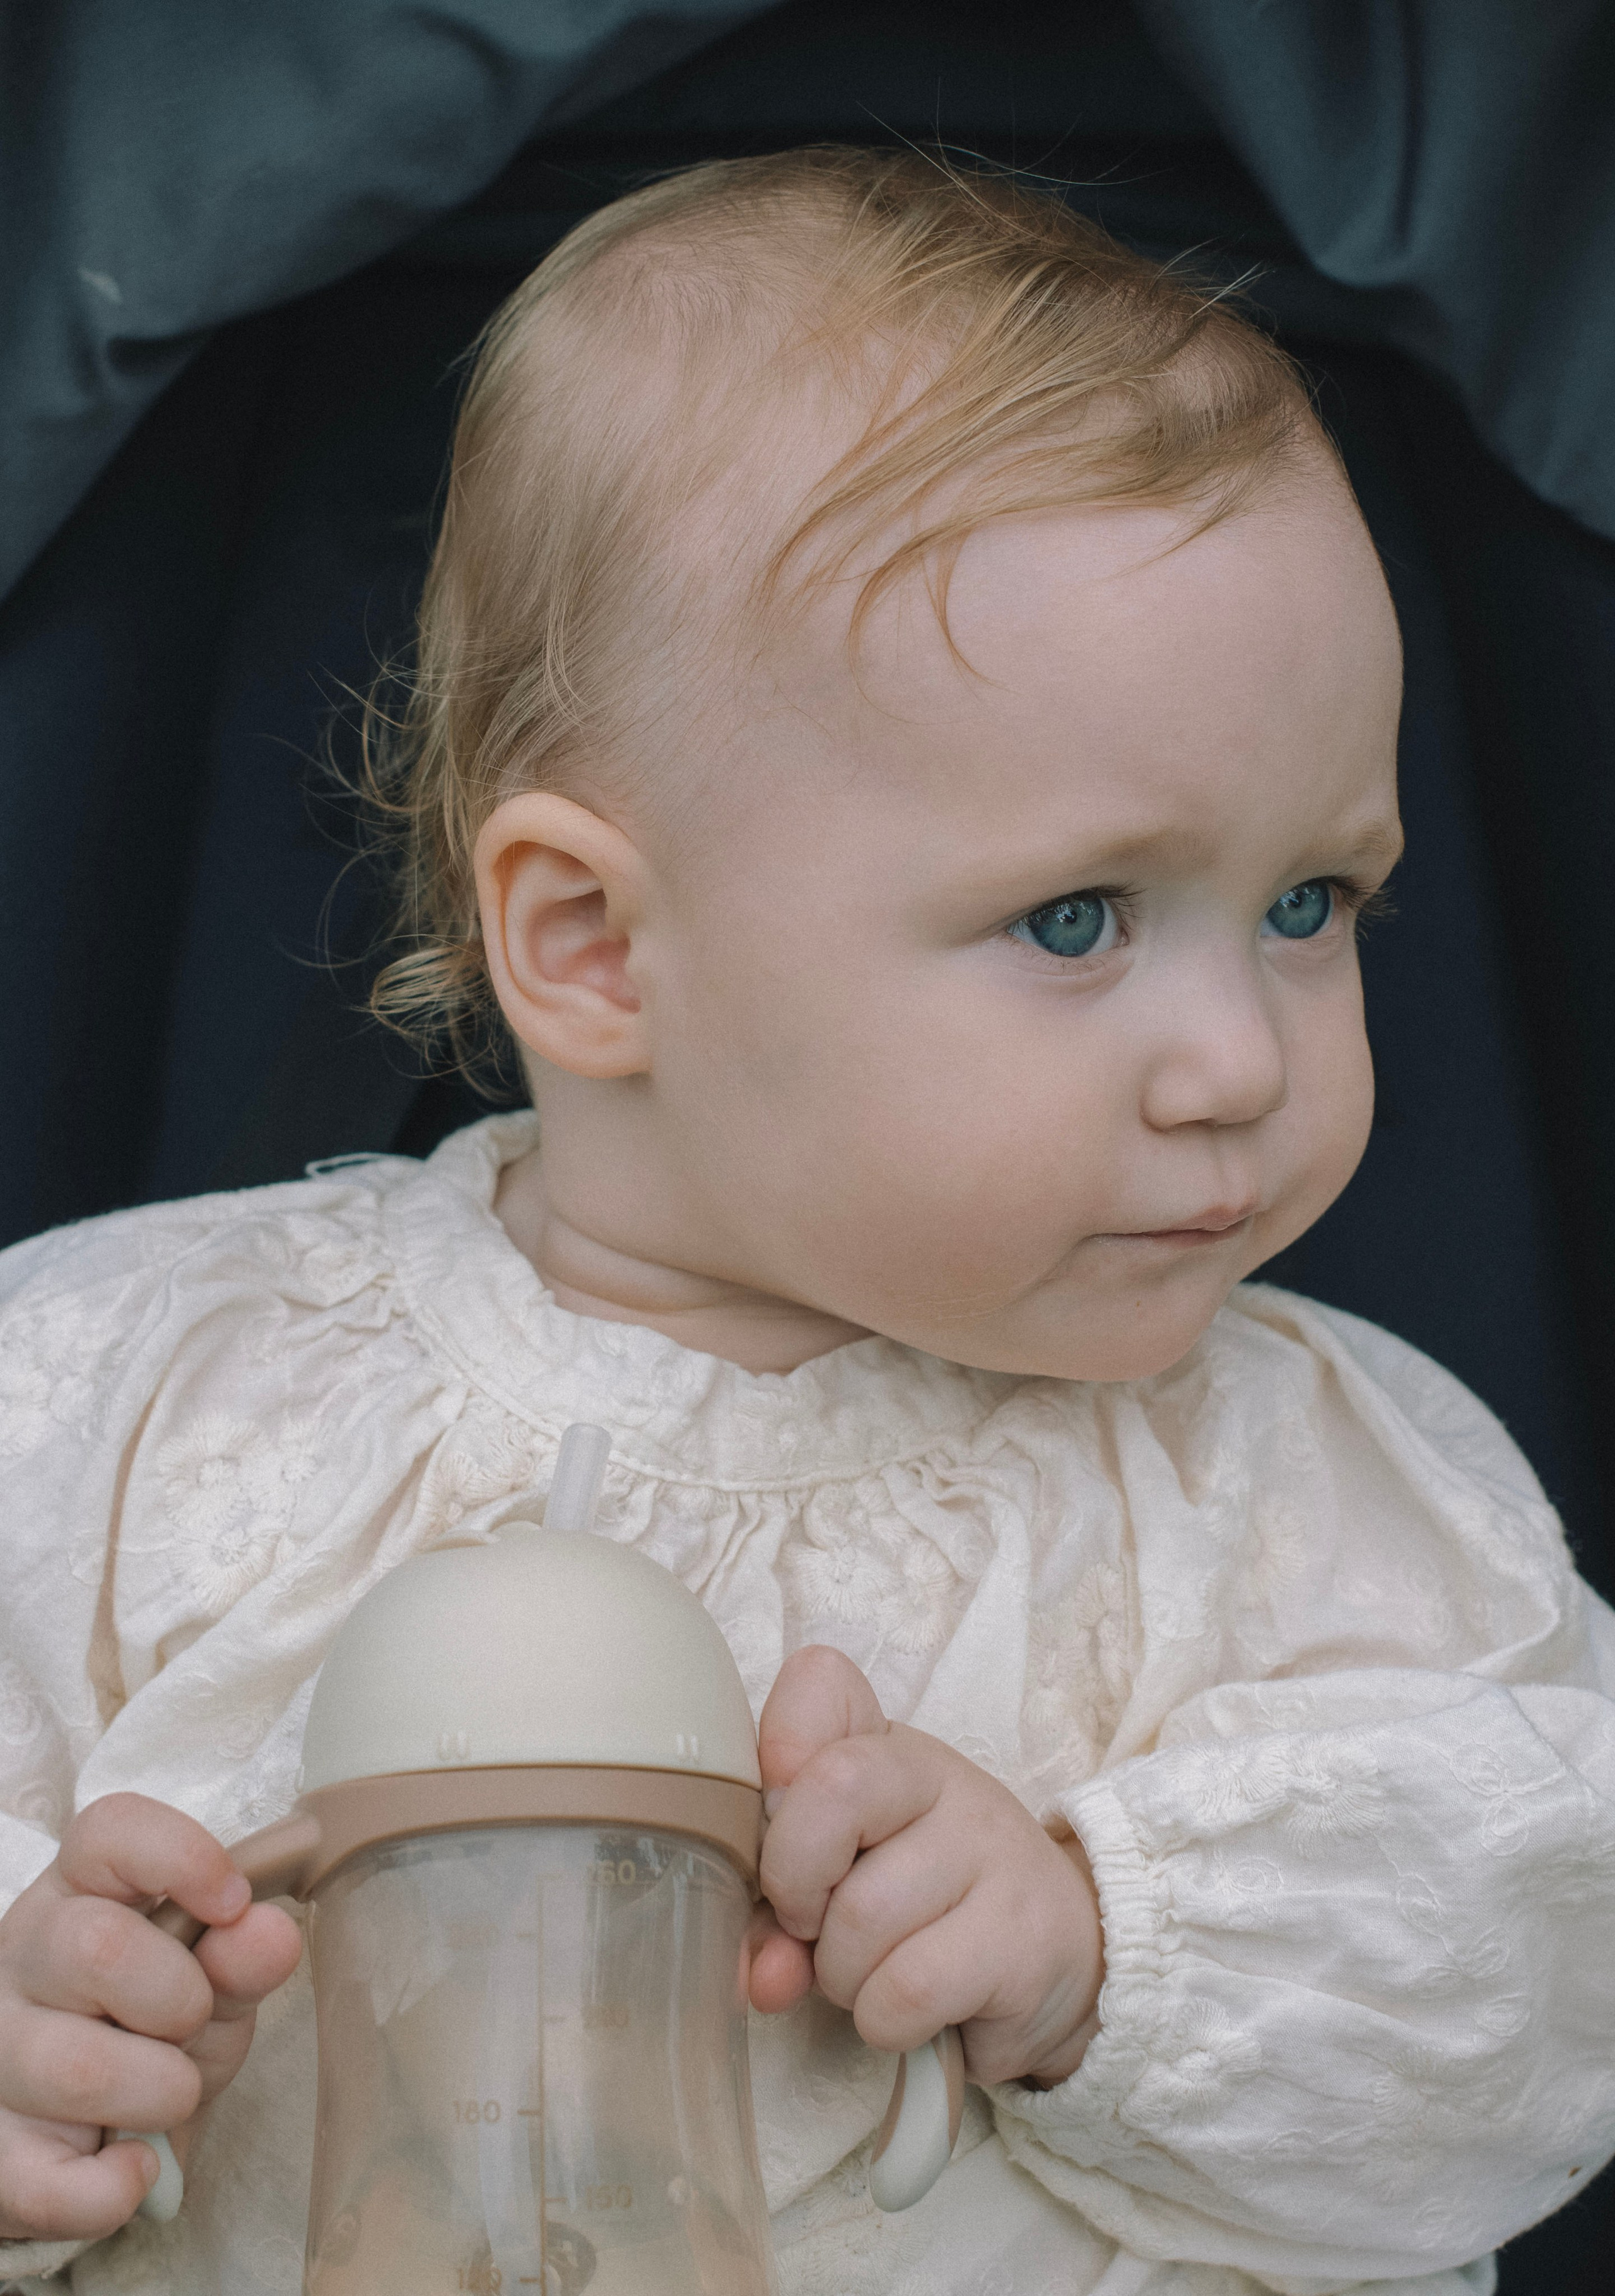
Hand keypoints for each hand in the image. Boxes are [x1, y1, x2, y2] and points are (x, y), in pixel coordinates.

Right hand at [0, 1793, 302, 2241]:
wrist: (89, 2140)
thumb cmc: (151, 2033)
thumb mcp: (210, 1985)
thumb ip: (241, 1957)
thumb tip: (269, 1930)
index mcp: (79, 1895)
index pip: (107, 1832)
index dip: (178, 1856)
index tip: (233, 1901)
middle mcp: (21, 1960)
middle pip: (96, 1947)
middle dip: (178, 1996)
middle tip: (191, 2021)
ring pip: (78, 2067)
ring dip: (161, 2091)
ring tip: (170, 2094)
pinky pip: (45, 2182)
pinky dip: (113, 2186)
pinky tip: (135, 2165)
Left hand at [747, 1647, 1102, 2086]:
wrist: (1059, 1953)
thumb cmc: (926, 1906)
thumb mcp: (846, 1875)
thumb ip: (781, 1906)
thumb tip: (760, 1977)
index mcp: (890, 1747)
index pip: (821, 1684)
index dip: (776, 1752)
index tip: (773, 1821)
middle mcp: (946, 1779)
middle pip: (832, 1790)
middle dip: (793, 1883)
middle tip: (810, 1924)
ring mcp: (992, 1850)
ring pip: (861, 1916)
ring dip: (841, 1974)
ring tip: (874, 1973)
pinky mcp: (1021, 1937)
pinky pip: (906, 1988)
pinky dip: (884, 2019)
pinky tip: (911, 2012)